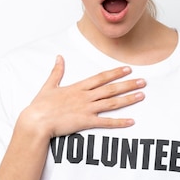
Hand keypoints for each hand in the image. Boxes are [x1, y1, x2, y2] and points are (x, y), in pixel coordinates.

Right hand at [18, 55, 145, 137]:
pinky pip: (106, 123)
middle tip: (143, 81)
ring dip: (128, 99)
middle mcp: (85, 97)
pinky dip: (119, 122)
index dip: (115, 73)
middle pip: (111, 89)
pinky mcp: (85, 122)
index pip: (101, 77)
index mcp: (78, 87)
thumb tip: (59, 57)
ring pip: (112, 103)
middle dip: (128, 84)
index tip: (128, 69)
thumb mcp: (49, 85)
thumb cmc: (40, 106)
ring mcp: (86, 109)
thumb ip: (56, 71)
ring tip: (141, 95)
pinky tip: (131, 121)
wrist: (36, 121)